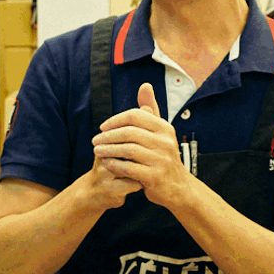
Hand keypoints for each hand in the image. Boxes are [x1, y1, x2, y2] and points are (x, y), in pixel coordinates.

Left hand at [92, 83, 190, 207]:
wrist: (178, 187)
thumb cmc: (163, 157)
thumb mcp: (160, 132)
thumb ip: (150, 110)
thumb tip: (145, 85)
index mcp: (164, 128)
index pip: (135, 115)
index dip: (115, 120)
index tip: (103, 128)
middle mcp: (165, 142)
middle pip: (129, 132)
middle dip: (108, 136)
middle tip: (95, 141)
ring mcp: (161, 160)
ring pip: (128, 149)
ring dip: (108, 150)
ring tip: (97, 151)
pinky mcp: (155, 176)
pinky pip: (129, 167)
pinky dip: (115, 164)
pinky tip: (106, 164)